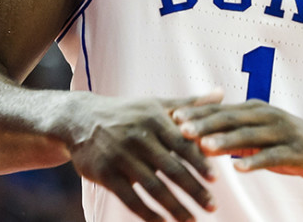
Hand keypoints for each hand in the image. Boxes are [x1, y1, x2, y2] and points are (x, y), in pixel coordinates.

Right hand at [68, 90, 223, 221]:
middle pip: (171, 168)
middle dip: (193, 190)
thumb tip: (222, 94)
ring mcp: (120, 156)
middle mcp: (138, 137)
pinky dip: (148, 213)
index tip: (215, 179)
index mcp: (154, 119)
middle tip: (212, 206)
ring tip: (192, 220)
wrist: (80, 120)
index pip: (182, 144)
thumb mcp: (156, 104)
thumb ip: (190, 104)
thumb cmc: (128, 114)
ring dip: (174, 207)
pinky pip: (130, 198)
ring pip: (153, 187)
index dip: (199, 161)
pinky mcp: (105, 174)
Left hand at [172, 100, 302, 185]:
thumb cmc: (292, 145)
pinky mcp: (298, 151)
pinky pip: (273, 156)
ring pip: (249, 136)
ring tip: (203, 147)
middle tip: (179, 129)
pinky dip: (255, 161)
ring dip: (225, 141)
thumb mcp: (262, 137)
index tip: (170, 117)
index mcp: (257, 110)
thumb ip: (235, 135)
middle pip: (231, 118)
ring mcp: (284, 133)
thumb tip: (200, 137)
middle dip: (204, 123)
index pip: (221, 110)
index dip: (196, 113)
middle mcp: (269, 116)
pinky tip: (239, 169)